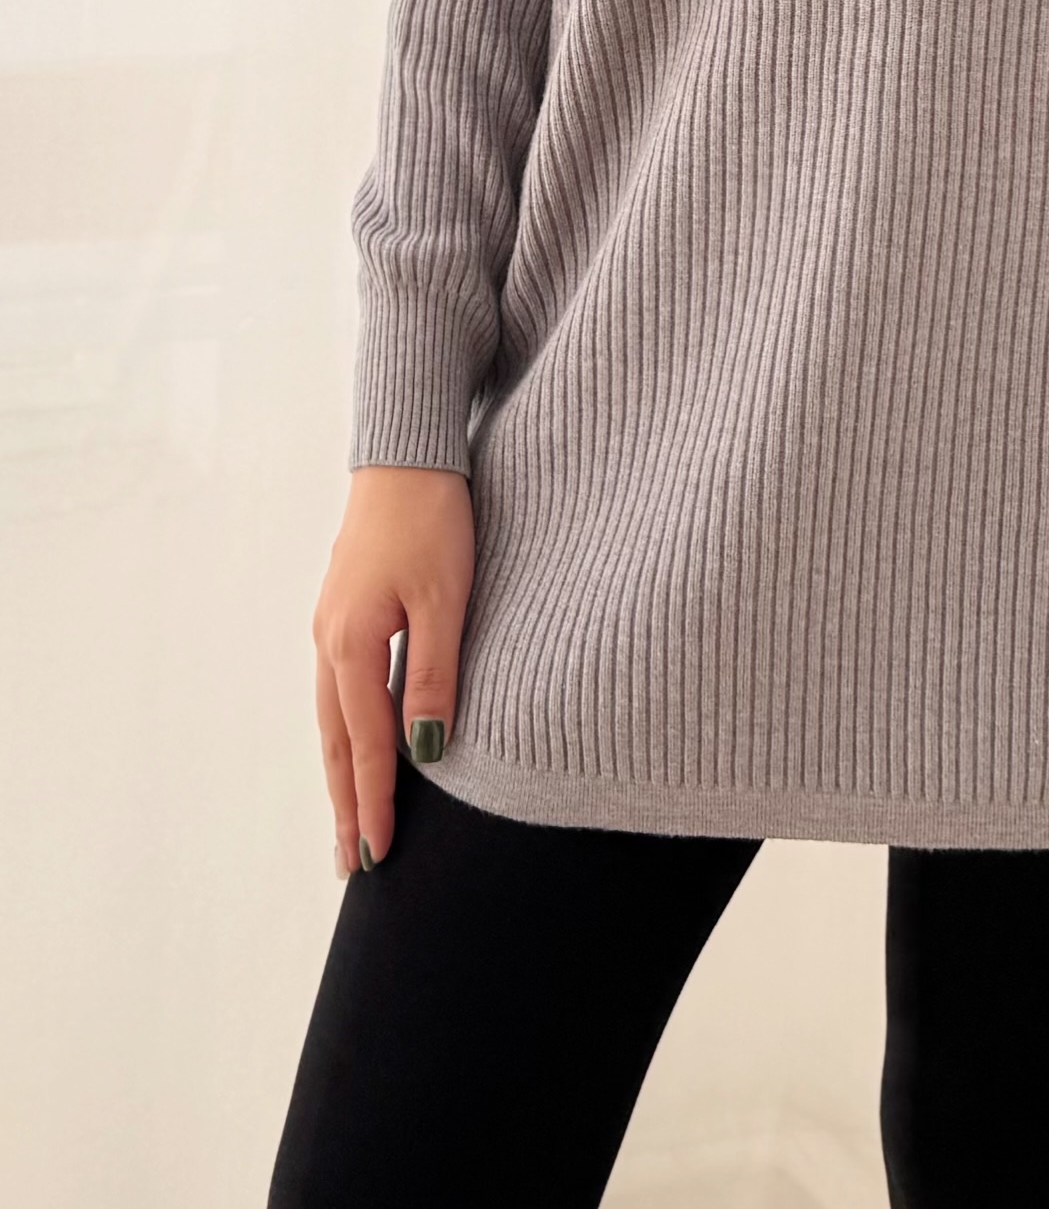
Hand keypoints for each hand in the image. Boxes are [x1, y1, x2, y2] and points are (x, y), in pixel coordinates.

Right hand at [312, 465, 473, 875]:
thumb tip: (427, 751)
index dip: (374, 802)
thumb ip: (435, 674)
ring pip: (334, 717)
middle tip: (352, 865)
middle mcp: (330, 642)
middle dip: (345, 804)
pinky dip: (347, 730)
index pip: (366, 744)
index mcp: (352, 645)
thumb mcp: (446, 598)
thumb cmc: (433, 519)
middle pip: (336, 741)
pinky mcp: (344, 610)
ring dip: (343, 772)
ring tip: (350, 821)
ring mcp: (331, 625)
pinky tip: (358, 745)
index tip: (378, 856)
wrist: (406, 454)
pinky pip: (340, 689)